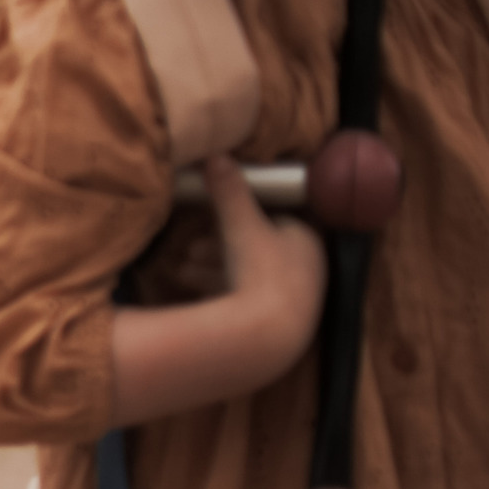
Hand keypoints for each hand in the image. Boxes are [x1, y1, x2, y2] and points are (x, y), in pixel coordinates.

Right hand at [204, 154, 325, 379]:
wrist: (269, 334)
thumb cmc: (261, 271)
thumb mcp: (240, 224)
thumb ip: (229, 191)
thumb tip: (216, 154)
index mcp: (305, 240)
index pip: (276, 222)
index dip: (242, 219)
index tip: (216, 222)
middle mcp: (305, 269)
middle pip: (258, 252)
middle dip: (220, 249)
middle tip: (191, 248)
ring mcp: (291, 301)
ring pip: (248, 279)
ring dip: (214, 273)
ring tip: (183, 272)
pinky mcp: (275, 327)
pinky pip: (246, 306)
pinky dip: (221, 298)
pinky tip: (199, 298)